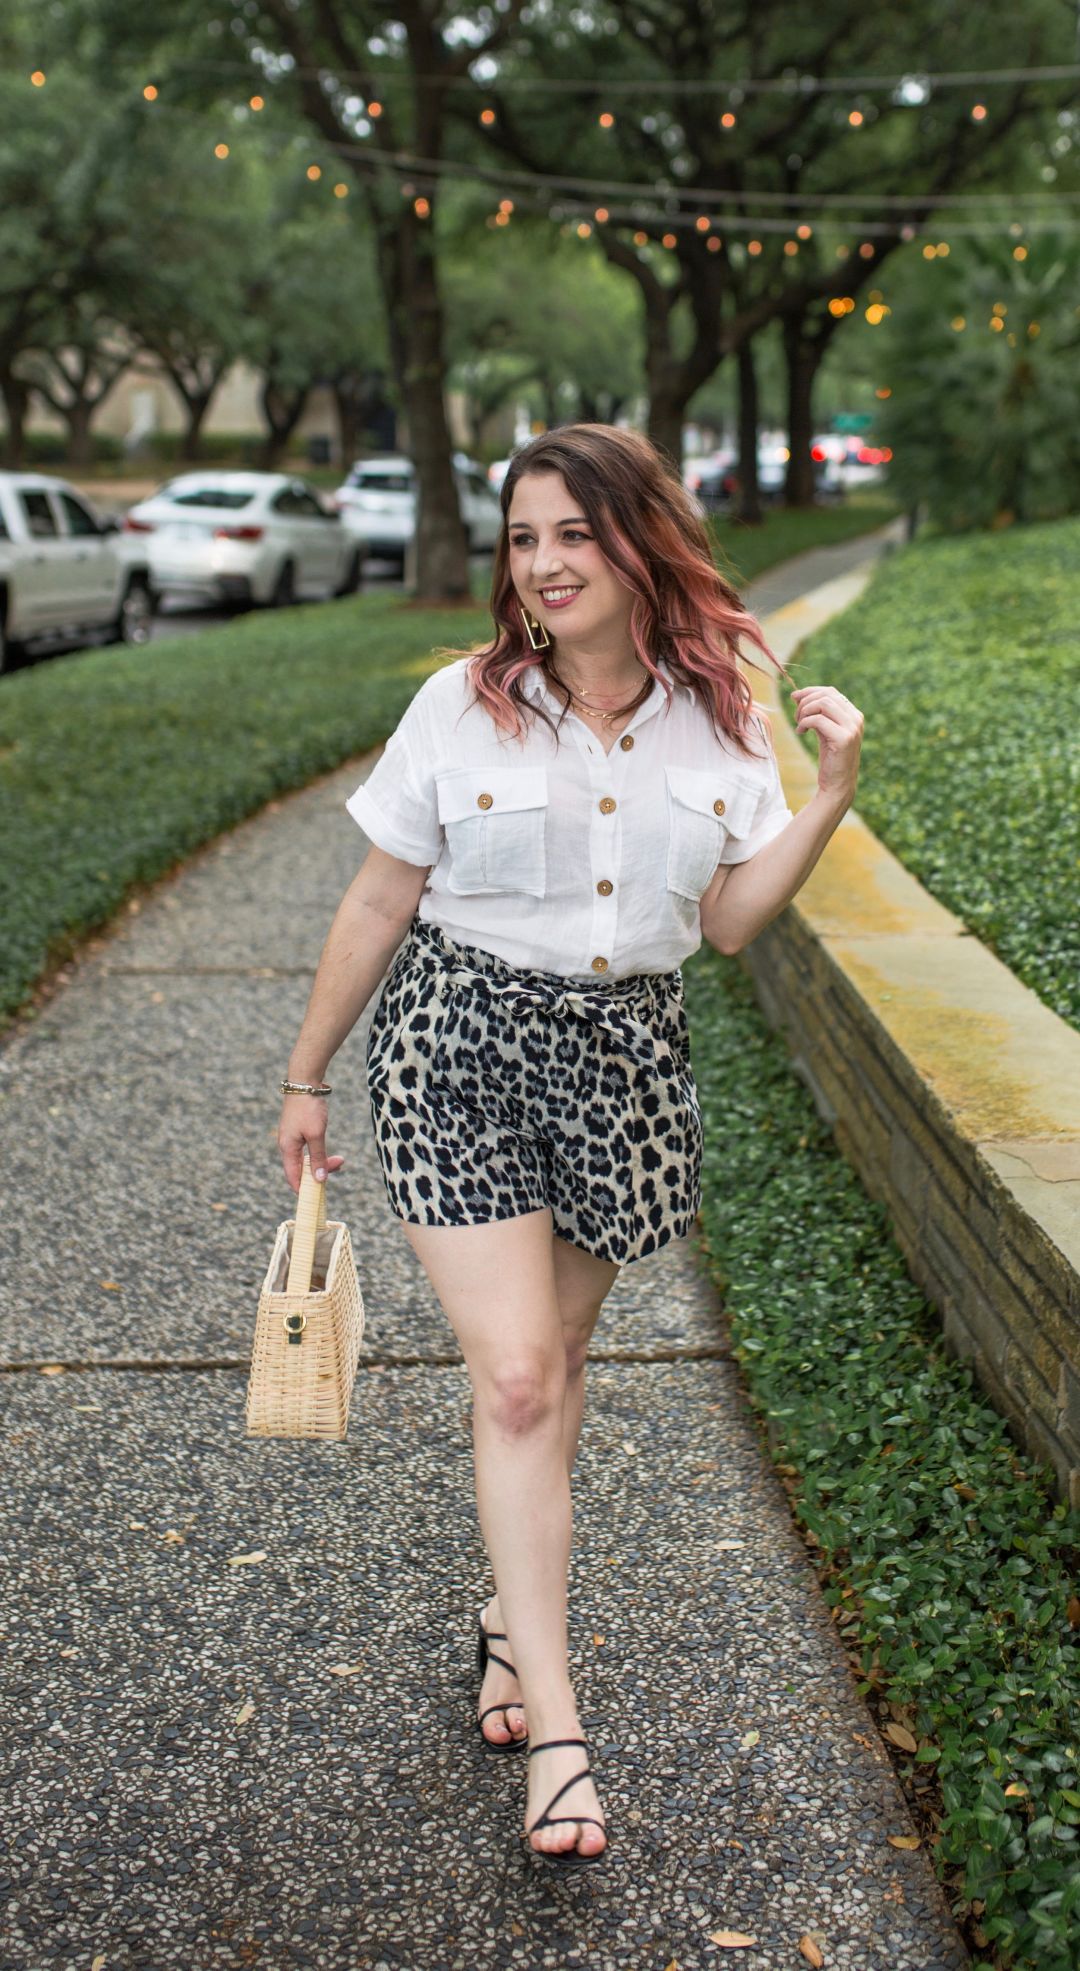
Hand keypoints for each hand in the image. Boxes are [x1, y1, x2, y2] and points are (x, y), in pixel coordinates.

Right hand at [278, 1094, 345, 1194]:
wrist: (305, 1081)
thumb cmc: (308, 1107)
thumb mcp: (316, 1134)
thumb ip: (318, 1158)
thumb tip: (319, 1180)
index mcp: (287, 1149)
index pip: (293, 1178)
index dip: (305, 1190)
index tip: (320, 1196)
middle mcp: (287, 1146)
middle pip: (302, 1170)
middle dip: (320, 1172)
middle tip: (340, 1166)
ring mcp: (292, 1138)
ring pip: (307, 1159)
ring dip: (323, 1162)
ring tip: (340, 1160)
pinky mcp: (299, 1131)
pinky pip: (308, 1150)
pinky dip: (320, 1153)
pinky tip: (329, 1153)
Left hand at [790, 684, 863, 806]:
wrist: (838, 785)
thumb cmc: (830, 759)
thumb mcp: (824, 731)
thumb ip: (816, 713)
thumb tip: (797, 694)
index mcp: (854, 715)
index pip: (830, 691)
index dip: (810, 691)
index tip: (794, 698)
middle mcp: (856, 719)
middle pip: (825, 695)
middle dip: (805, 702)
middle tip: (796, 717)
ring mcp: (852, 728)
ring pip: (823, 703)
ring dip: (804, 711)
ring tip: (799, 724)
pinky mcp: (844, 739)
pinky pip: (818, 720)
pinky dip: (805, 722)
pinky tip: (801, 732)